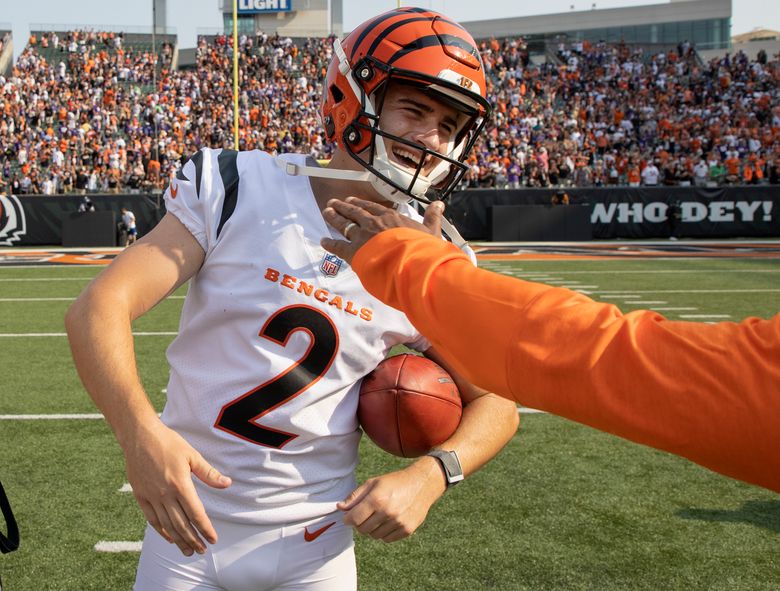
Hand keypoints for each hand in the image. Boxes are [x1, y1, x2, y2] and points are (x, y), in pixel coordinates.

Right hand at [122, 422, 230, 555]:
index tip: (212, 539)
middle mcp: (165, 494)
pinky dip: (161, 530)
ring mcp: (151, 496)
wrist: (139, 436)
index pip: (195, 513)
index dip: (205, 528)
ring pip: (166, 525)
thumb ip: (209, 473)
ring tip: (188, 550)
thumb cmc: (169, 443)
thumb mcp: (192, 455)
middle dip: (193, 539)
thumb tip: (227, 484)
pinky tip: (170, 537)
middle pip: (181, 524)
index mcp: (180, 484)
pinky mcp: (140, 496)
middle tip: (202, 550)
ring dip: (179, 540)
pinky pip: (151, 519)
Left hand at [320, 197, 443, 263]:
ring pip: (345, 224)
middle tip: (334, 203)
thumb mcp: (432, 231)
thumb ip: (432, 217)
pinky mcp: (355, 252)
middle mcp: (374, 224)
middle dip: (343, 207)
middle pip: (355, 212)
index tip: (353, 201)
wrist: (412, 262)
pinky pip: (338, 246)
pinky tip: (322, 241)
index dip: (362, 204)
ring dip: (335, 218)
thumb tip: (439, 204)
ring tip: (326, 212)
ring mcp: (363, 237)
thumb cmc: (423, 249)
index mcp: (391, 218)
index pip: (373, 208)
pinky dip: (329, 244)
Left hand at [337, 459, 444, 542]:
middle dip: (359, 523)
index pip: (353, 519)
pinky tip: (388, 521)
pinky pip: (386, 539)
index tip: (349, 517)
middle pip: (362, 529)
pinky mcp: (407, 530)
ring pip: (374, 535)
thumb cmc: (395, 482)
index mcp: (376, 499)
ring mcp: (398, 522)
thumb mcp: (373, 483)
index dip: (348, 519)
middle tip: (365, 515)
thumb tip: (340, 508)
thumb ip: (355, 496)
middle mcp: (387, 512)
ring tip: (378, 516)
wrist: (422, 484)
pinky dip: (384, 533)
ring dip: (372, 528)